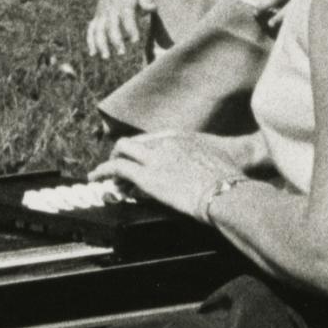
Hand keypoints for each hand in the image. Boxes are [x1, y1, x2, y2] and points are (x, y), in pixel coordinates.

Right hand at [87, 0, 150, 59]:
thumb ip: (146, 1)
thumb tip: (153, 8)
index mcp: (124, 5)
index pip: (127, 19)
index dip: (131, 30)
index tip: (135, 41)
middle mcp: (111, 10)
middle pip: (111, 28)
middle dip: (116, 41)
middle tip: (121, 53)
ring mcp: (102, 14)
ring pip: (98, 31)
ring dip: (100, 44)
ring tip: (105, 57)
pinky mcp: (97, 16)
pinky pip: (91, 30)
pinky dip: (90, 41)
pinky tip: (92, 53)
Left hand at [95, 131, 257, 221]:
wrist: (230, 189)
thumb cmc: (231, 181)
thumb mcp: (214, 162)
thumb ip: (198, 164)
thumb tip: (197, 178)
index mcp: (182, 137)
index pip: (150, 138)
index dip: (138, 149)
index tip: (134, 158)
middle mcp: (166, 142)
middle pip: (134, 142)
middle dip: (121, 153)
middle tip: (115, 165)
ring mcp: (156, 157)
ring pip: (122, 152)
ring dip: (109, 163)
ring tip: (100, 174)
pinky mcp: (148, 176)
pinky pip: (118, 169)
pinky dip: (104, 172)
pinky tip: (96, 177)